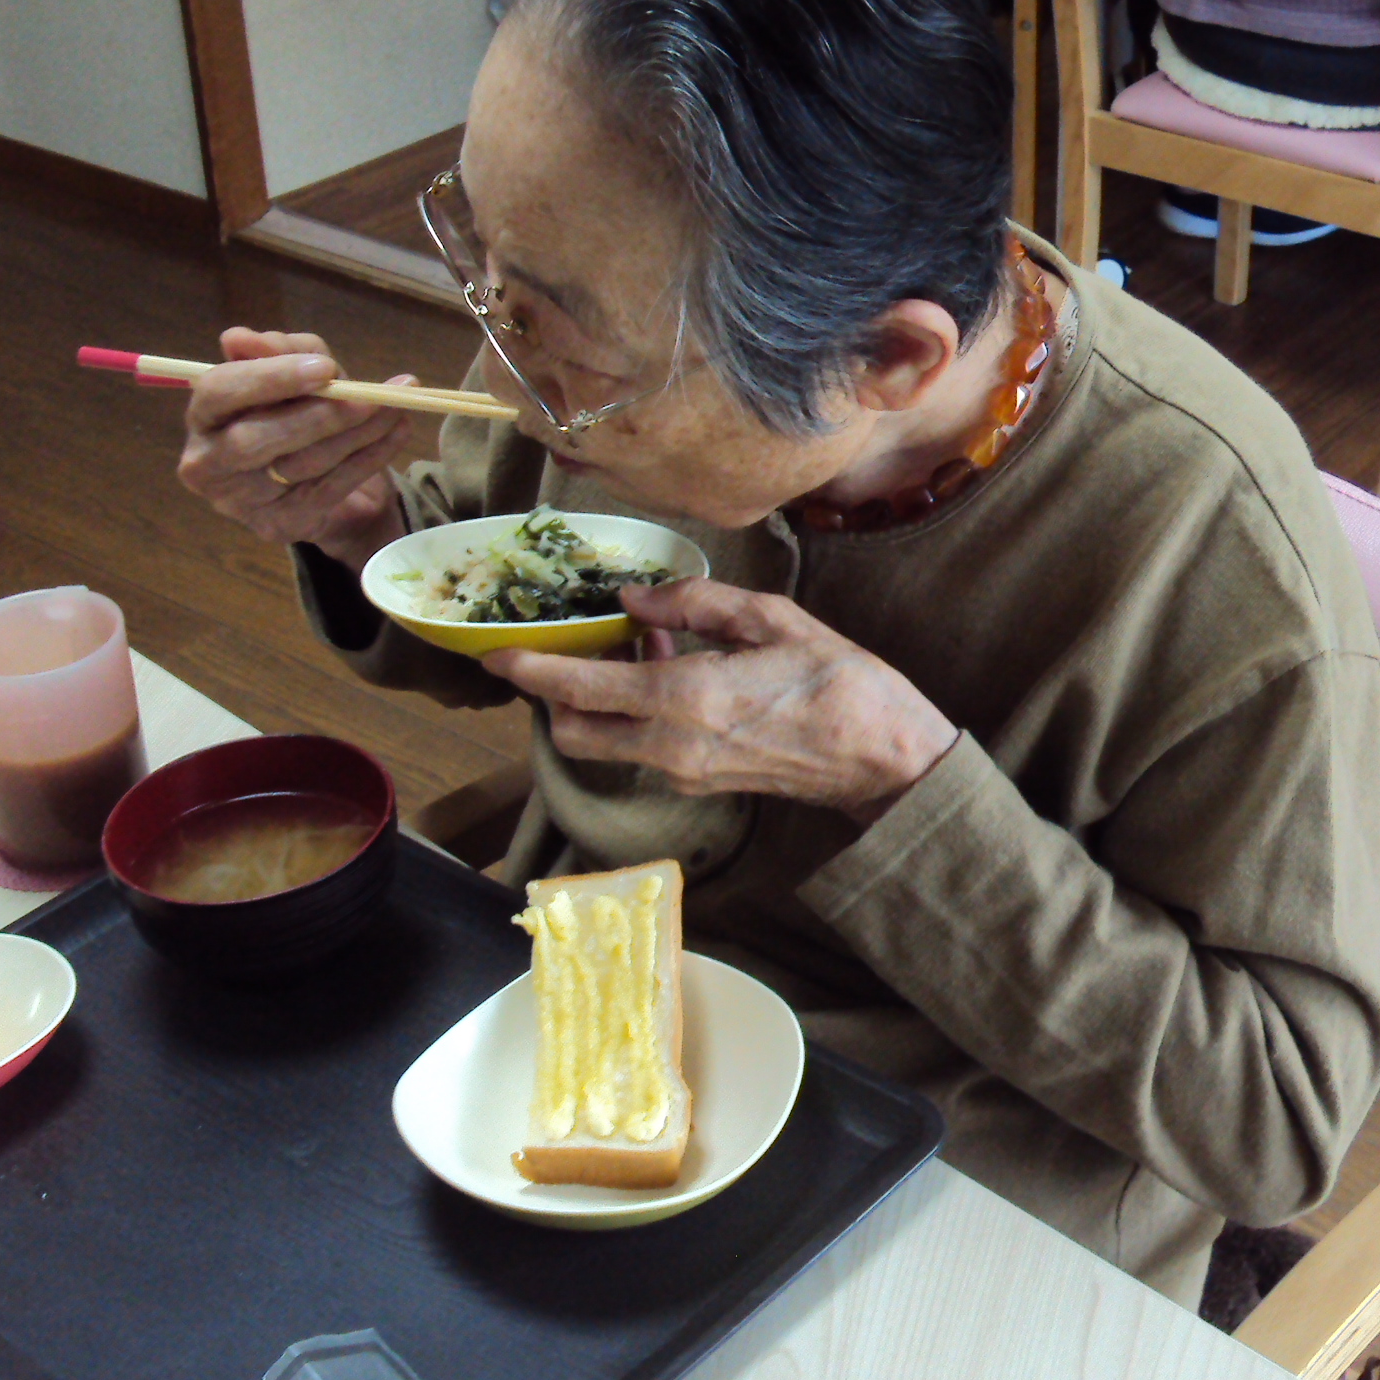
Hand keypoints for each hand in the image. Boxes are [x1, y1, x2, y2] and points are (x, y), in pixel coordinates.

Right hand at [177, 328, 415, 569]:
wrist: (321, 477)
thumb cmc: (297, 412)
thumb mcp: (297, 371)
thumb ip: (279, 351)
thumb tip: (242, 339)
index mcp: (203, 415)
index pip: (220, 391)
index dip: (270, 377)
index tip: (324, 367)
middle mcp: (207, 462)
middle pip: (254, 439)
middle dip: (320, 414)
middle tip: (370, 396)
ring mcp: (241, 502)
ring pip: (301, 464)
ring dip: (358, 432)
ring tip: (396, 407)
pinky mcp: (279, 524)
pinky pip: (330, 489)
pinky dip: (370, 457)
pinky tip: (397, 431)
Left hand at [483, 579, 959, 822]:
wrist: (883, 759)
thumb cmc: (840, 682)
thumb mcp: (772, 619)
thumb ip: (696, 603)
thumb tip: (635, 598)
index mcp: (685, 699)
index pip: (578, 690)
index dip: (528, 670)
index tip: (495, 653)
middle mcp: (671, 745)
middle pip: (572, 731)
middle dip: (551, 695)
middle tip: (563, 645)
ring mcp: (683, 770)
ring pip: (603, 742)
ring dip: (597, 701)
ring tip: (638, 645)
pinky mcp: (699, 781)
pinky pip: (639, 747)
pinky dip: (631, 712)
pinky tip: (669, 669)